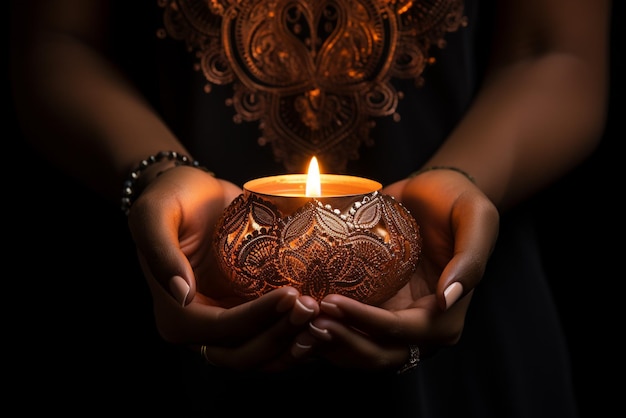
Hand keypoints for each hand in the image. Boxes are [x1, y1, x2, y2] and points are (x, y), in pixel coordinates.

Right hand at [127, 166, 319, 370]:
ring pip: (262, 355)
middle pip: (244, 353)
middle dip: (281, 336)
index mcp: (175, 315)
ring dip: (293, 345)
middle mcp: (199, 330)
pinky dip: (296, 338)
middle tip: (314, 307)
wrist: (194, 193)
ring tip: (324, 320)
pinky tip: (322, 322)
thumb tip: (181, 294)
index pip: (222, 329)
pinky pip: (272, 339)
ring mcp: (226, 326)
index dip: (258, 317)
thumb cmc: (173, 197)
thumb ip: (160, 251)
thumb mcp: (154, 214)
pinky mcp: (247, 315)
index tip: (292, 294)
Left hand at [291, 169, 498, 370]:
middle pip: (378, 354)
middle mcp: (418, 326)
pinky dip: (324, 330)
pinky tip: (296, 314)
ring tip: (297, 320)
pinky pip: (347, 330)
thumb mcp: (476, 219)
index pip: (402, 332)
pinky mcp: (373, 307)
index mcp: (445, 315)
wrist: (434, 191)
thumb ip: (471, 259)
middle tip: (306, 319)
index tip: (333, 303)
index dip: (367, 323)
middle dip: (341, 342)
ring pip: (358, 351)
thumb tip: (447, 299)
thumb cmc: (457, 201)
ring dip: (328, 343)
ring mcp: (392, 320)